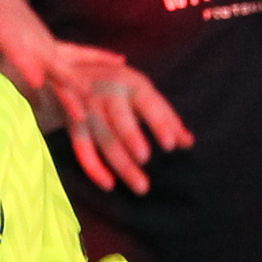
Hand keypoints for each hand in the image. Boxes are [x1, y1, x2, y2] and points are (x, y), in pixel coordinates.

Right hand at [39, 43, 191, 193]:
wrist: (73, 74)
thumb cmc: (120, 89)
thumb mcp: (142, 94)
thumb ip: (165, 118)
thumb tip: (188, 143)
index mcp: (131, 83)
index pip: (149, 104)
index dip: (159, 124)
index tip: (170, 146)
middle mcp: (108, 92)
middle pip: (120, 120)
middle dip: (131, 138)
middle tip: (145, 159)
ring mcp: (88, 108)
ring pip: (104, 139)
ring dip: (121, 163)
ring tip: (141, 186)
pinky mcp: (73, 124)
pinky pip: (82, 149)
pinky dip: (94, 168)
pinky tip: (110, 185)